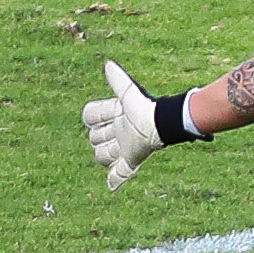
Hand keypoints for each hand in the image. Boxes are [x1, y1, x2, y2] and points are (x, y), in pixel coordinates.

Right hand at [82, 60, 163, 190]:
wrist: (163, 124)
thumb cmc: (146, 108)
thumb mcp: (128, 94)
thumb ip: (118, 80)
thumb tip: (108, 64)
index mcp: (115, 114)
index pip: (90, 117)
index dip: (92, 116)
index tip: (104, 115)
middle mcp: (118, 132)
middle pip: (94, 138)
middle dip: (98, 136)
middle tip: (112, 132)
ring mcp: (124, 147)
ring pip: (103, 155)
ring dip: (104, 155)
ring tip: (114, 151)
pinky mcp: (132, 159)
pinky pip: (120, 173)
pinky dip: (115, 180)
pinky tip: (111, 187)